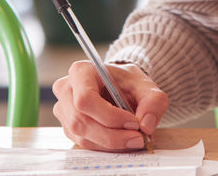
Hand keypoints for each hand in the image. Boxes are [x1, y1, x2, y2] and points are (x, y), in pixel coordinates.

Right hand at [51, 60, 168, 151]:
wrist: (120, 87)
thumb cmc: (129, 83)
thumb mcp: (146, 86)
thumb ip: (153, 102)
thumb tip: (146, 126)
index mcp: (80, 72)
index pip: (85, 99)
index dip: (109, 116)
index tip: (134, 122)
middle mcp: (66, 90)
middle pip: (81, 121)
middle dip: (112, 135)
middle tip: (138, 138)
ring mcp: (64, 110)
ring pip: (82, 136)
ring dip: (111, 143)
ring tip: (134, 139)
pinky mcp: (68, 127)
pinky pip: (84, 144)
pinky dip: (106, 147)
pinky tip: (122, 141)